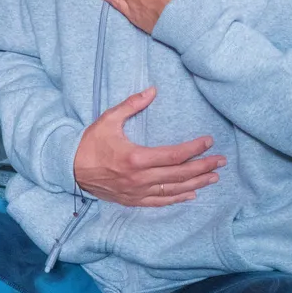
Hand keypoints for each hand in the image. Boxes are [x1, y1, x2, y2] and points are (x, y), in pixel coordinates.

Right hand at [73, 86, 224, 206]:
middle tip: (221, 161)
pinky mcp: (132, 200)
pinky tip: (191, 194)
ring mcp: (137, 192)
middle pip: (180, 174)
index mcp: (136, 158)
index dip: (195, 149)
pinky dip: (177, 198)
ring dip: (196, 183)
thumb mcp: (109, 119)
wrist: (70, 169)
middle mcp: (140, 178)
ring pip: (173, 190)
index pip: (175, 155)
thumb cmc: (90, 143)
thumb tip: (153, 91)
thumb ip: (132, 105)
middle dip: (203, 167)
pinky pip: (160, 201)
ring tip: (214, 178)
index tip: (209, 141)